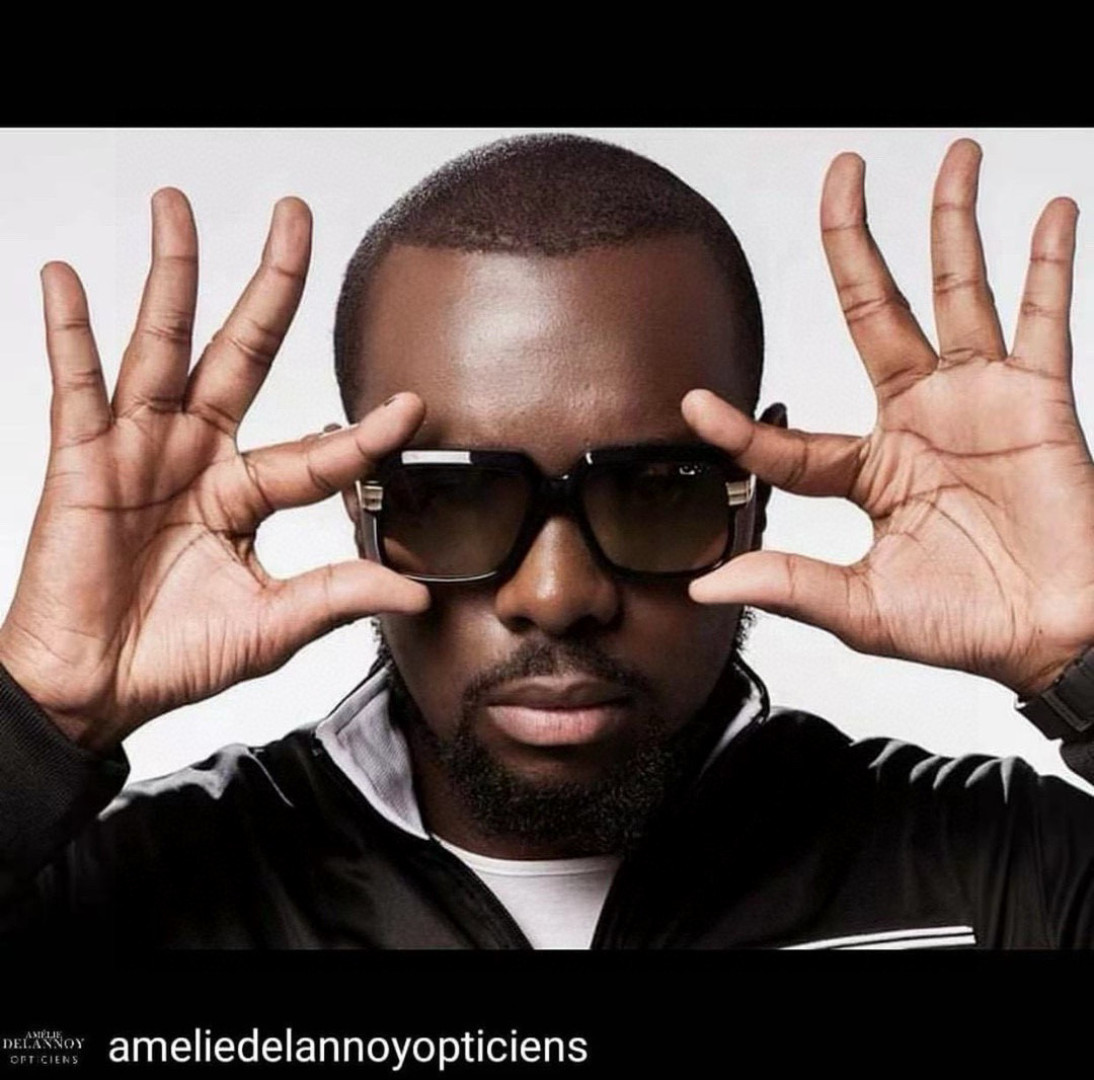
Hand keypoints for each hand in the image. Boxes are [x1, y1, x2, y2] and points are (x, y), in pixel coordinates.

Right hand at [0, 190, 428, 750]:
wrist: (94, 690)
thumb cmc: (175, 656)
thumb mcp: (273, 626)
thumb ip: (338, 596)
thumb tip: (417, 597)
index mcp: (247, 494)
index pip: (318, 451)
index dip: (365, 433)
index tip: (413, 405)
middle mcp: (198, 456)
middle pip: (244, 352)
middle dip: (270, 285)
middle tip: (294, 218)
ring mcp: (140, 450)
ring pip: (162, 346)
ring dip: (170, 275)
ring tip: (175, 207)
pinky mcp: (82, 461)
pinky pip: (75, 385)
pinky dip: (70, 332)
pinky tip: (69, 278)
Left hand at [683, 139, 1093, 698]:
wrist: (1056, 638)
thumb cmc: (966, 626)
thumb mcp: (865, 610)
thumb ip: (791, 587)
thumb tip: (703, 587)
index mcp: (866, 471)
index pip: (790, 441)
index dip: (741, 430)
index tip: (693, 408)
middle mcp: (915, 420)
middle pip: (873, 310)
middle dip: (854, 241)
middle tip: (841, 174)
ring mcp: (976, 402)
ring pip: (957, 294)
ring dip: (952, 224)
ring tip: (951, 157)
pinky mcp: (1038, 401)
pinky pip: (1042, 320)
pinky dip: (1046, 266)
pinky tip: (1044, 213)